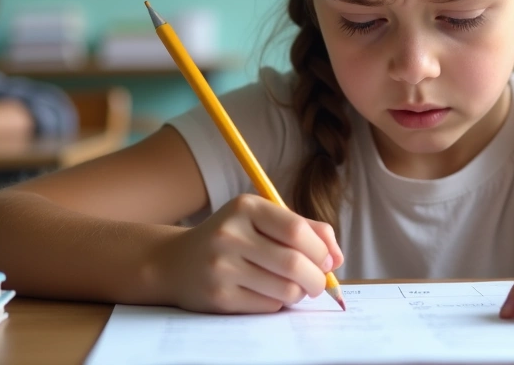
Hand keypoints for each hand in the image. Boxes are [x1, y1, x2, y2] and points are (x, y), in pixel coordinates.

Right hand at [149, 194, 343, 313]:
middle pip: (294, 263)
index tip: (328, 260)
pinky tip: (269, 294)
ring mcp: (221, 267)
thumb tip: (338, 257)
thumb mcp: (262, 220)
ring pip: (285, 289)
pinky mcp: (218, 297)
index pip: (297, 230)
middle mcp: (230, 235)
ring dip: (299, 293)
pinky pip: (268, 306)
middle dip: (317, 278)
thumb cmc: (232, 239)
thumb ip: (304, 229)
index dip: (321, 250)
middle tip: (318, 283)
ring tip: (295, 288)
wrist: (175, 263)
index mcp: (245, 207)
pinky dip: (279, 303)